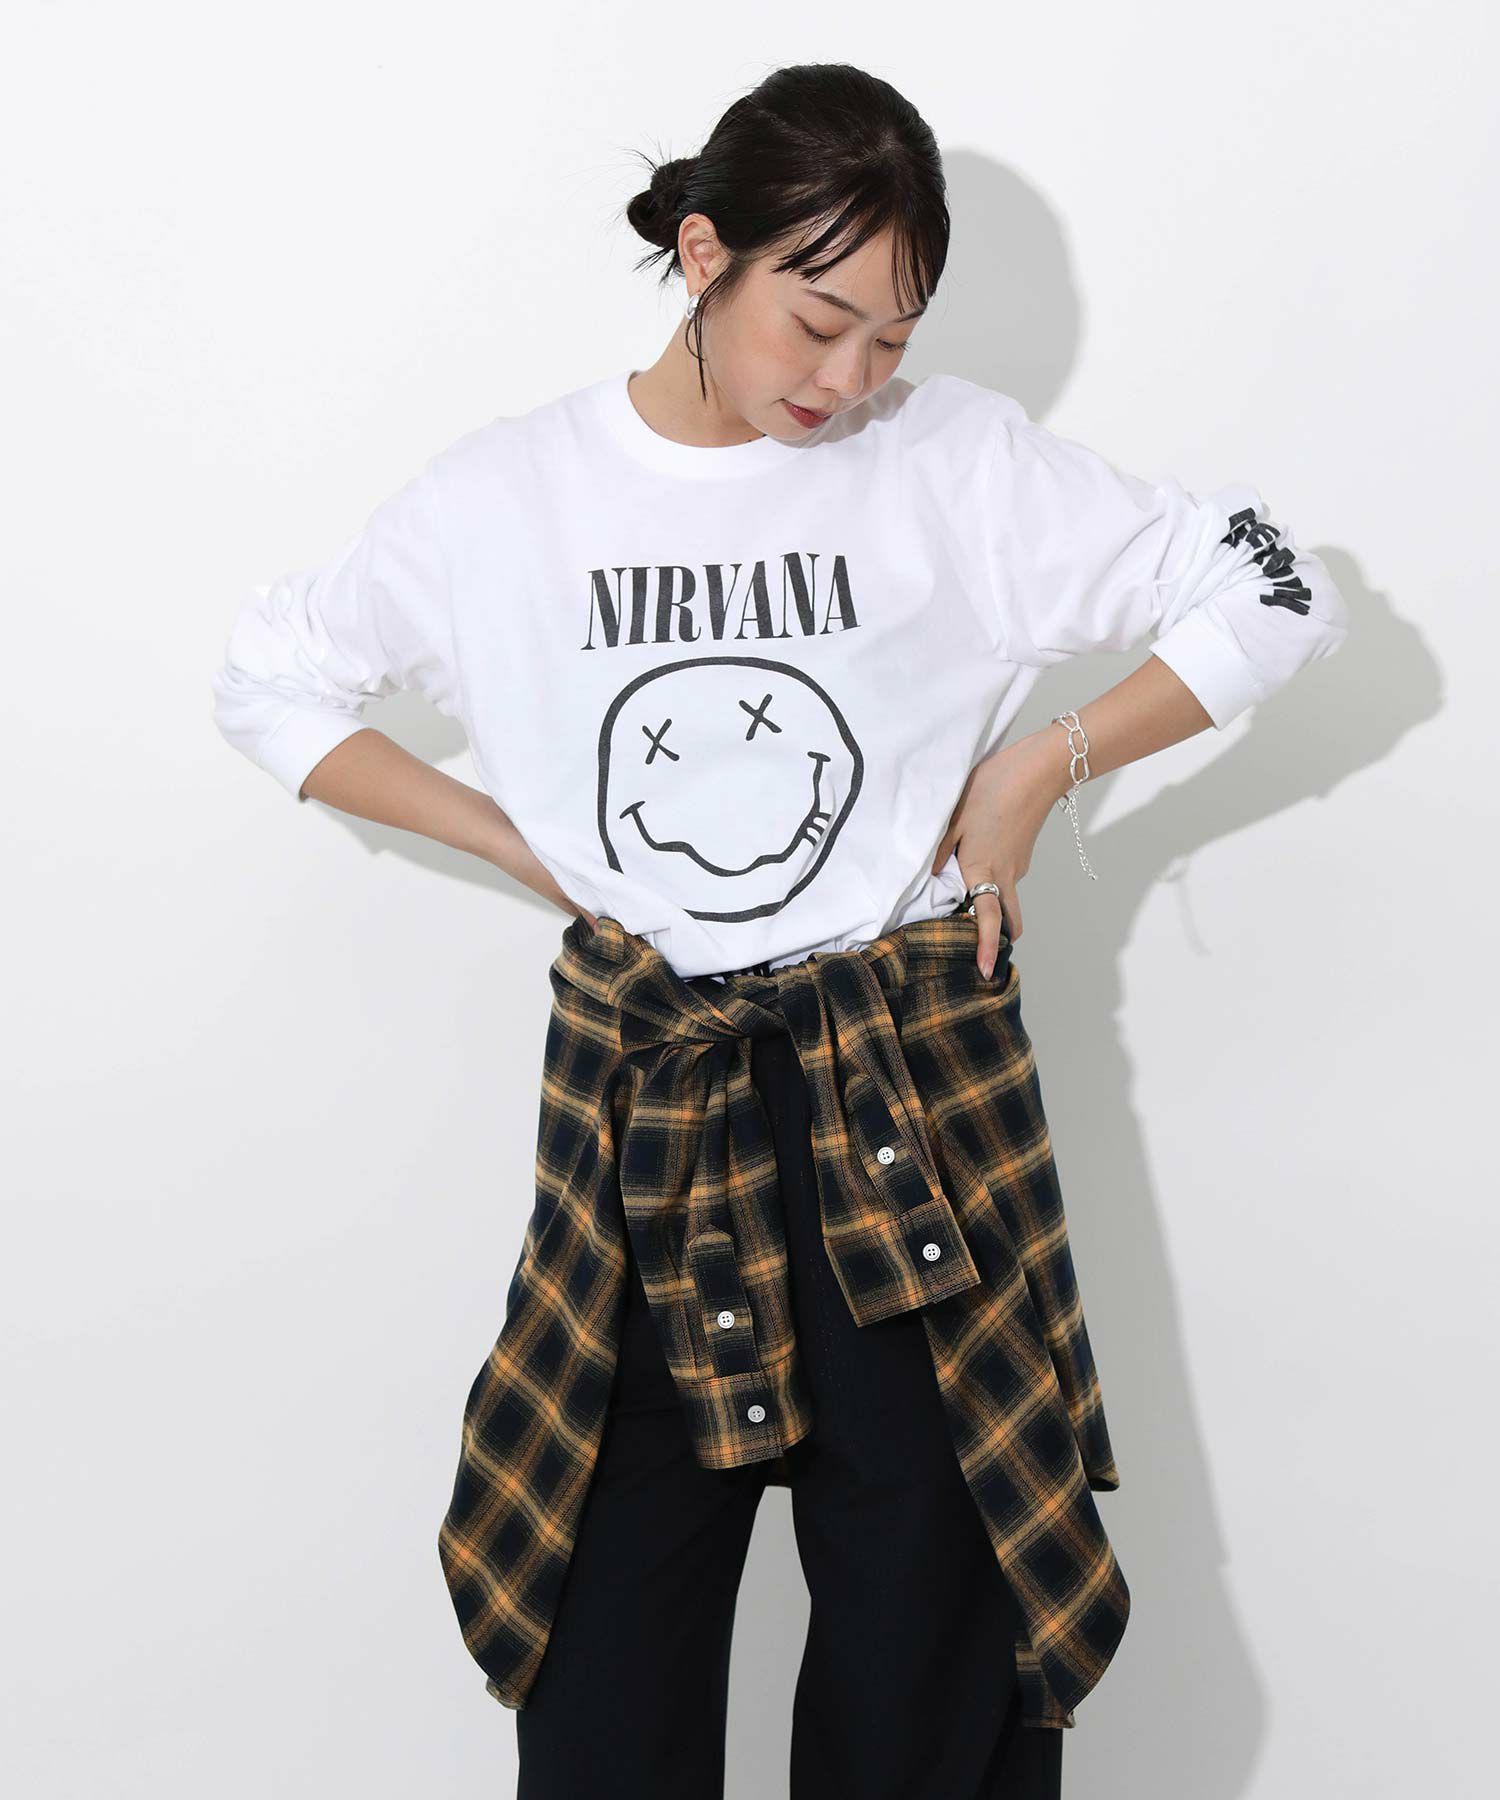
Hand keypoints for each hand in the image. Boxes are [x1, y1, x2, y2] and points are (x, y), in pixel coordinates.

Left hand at [930, 733, 1064, 975]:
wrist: (1038, 769)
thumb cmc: (993, 789)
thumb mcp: (955, 817)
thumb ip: (941, 849)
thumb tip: (929, 875)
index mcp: (984, 870)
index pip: (990, 920)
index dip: (988, 947)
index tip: (987, 972)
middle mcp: (1006, 875)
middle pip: (1008, 918)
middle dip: (998, 936)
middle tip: (978, 945)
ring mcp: (1018, 865)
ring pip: (1004, 894)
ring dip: (990, 900)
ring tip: (962, 891)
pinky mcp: (1022, 852)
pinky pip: (1007, 875)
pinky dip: (994, 877)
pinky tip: (977, 856)